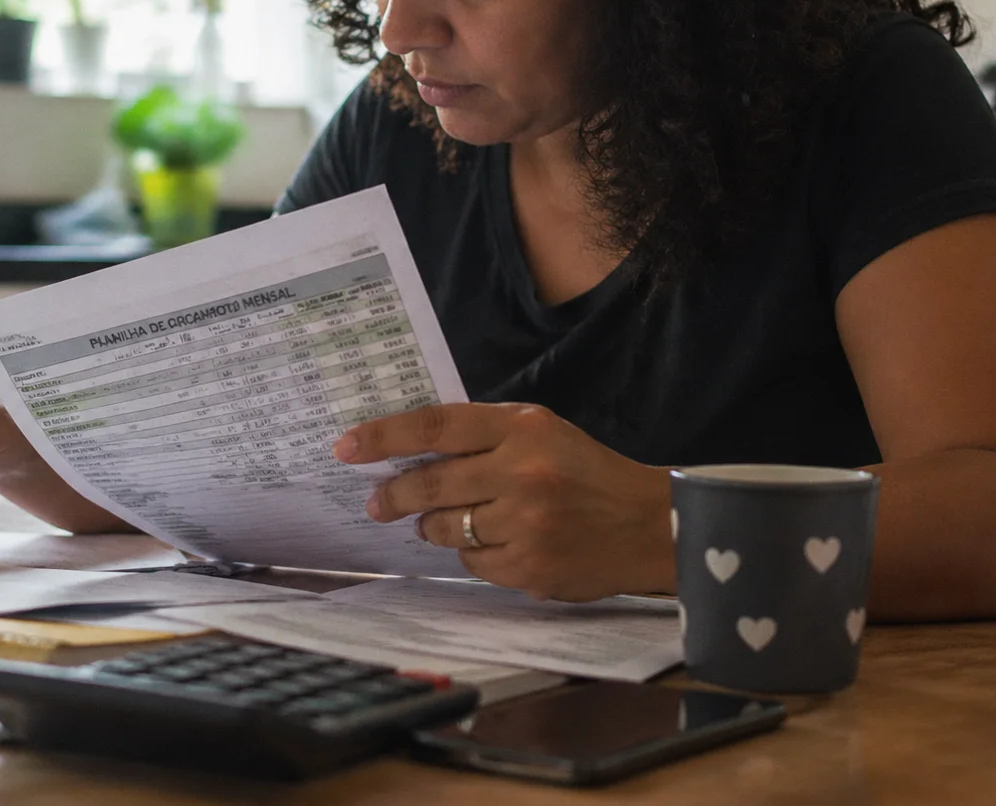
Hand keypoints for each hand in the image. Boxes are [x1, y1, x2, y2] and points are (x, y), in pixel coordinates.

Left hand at [333, 403, 673, 600]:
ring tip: (438, 522)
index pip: (436, 426)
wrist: (650, 524)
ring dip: (434, 526)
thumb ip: (483, 436)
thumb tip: (409, 450)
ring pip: (447, 527)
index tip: (346, 447)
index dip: (384, 436)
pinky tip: (497, 544)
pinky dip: (475, 554)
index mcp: (523, 428)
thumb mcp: (541, 433)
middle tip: (376, 502)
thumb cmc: (585, 472)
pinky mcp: (530, 568)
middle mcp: (521, 472)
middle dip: (394, 495)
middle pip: (431, 483)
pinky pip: (474, 562)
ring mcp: (526, 523)